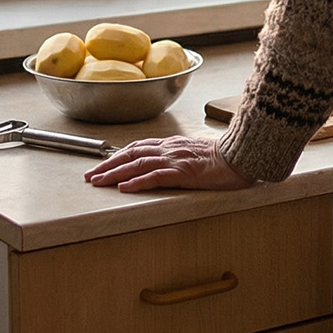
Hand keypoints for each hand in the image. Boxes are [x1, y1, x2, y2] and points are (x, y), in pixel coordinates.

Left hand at [84, 136, 253, 192]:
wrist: (243, 155)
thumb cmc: (225, 157)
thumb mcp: (197, 154)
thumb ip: (180, 156)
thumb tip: (165, 165)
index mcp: (172, 145)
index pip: (138, 147)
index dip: (117, 155)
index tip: (102, 164)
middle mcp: (169, 149)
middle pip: (130, 154)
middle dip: (107, 165)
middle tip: (89, 176)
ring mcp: (176, 160)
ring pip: (137, 164)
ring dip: (114, 173)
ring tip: (98, 182)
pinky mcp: (184, 173)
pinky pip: (156, 177)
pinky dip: (137, 182)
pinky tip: (124, 188)